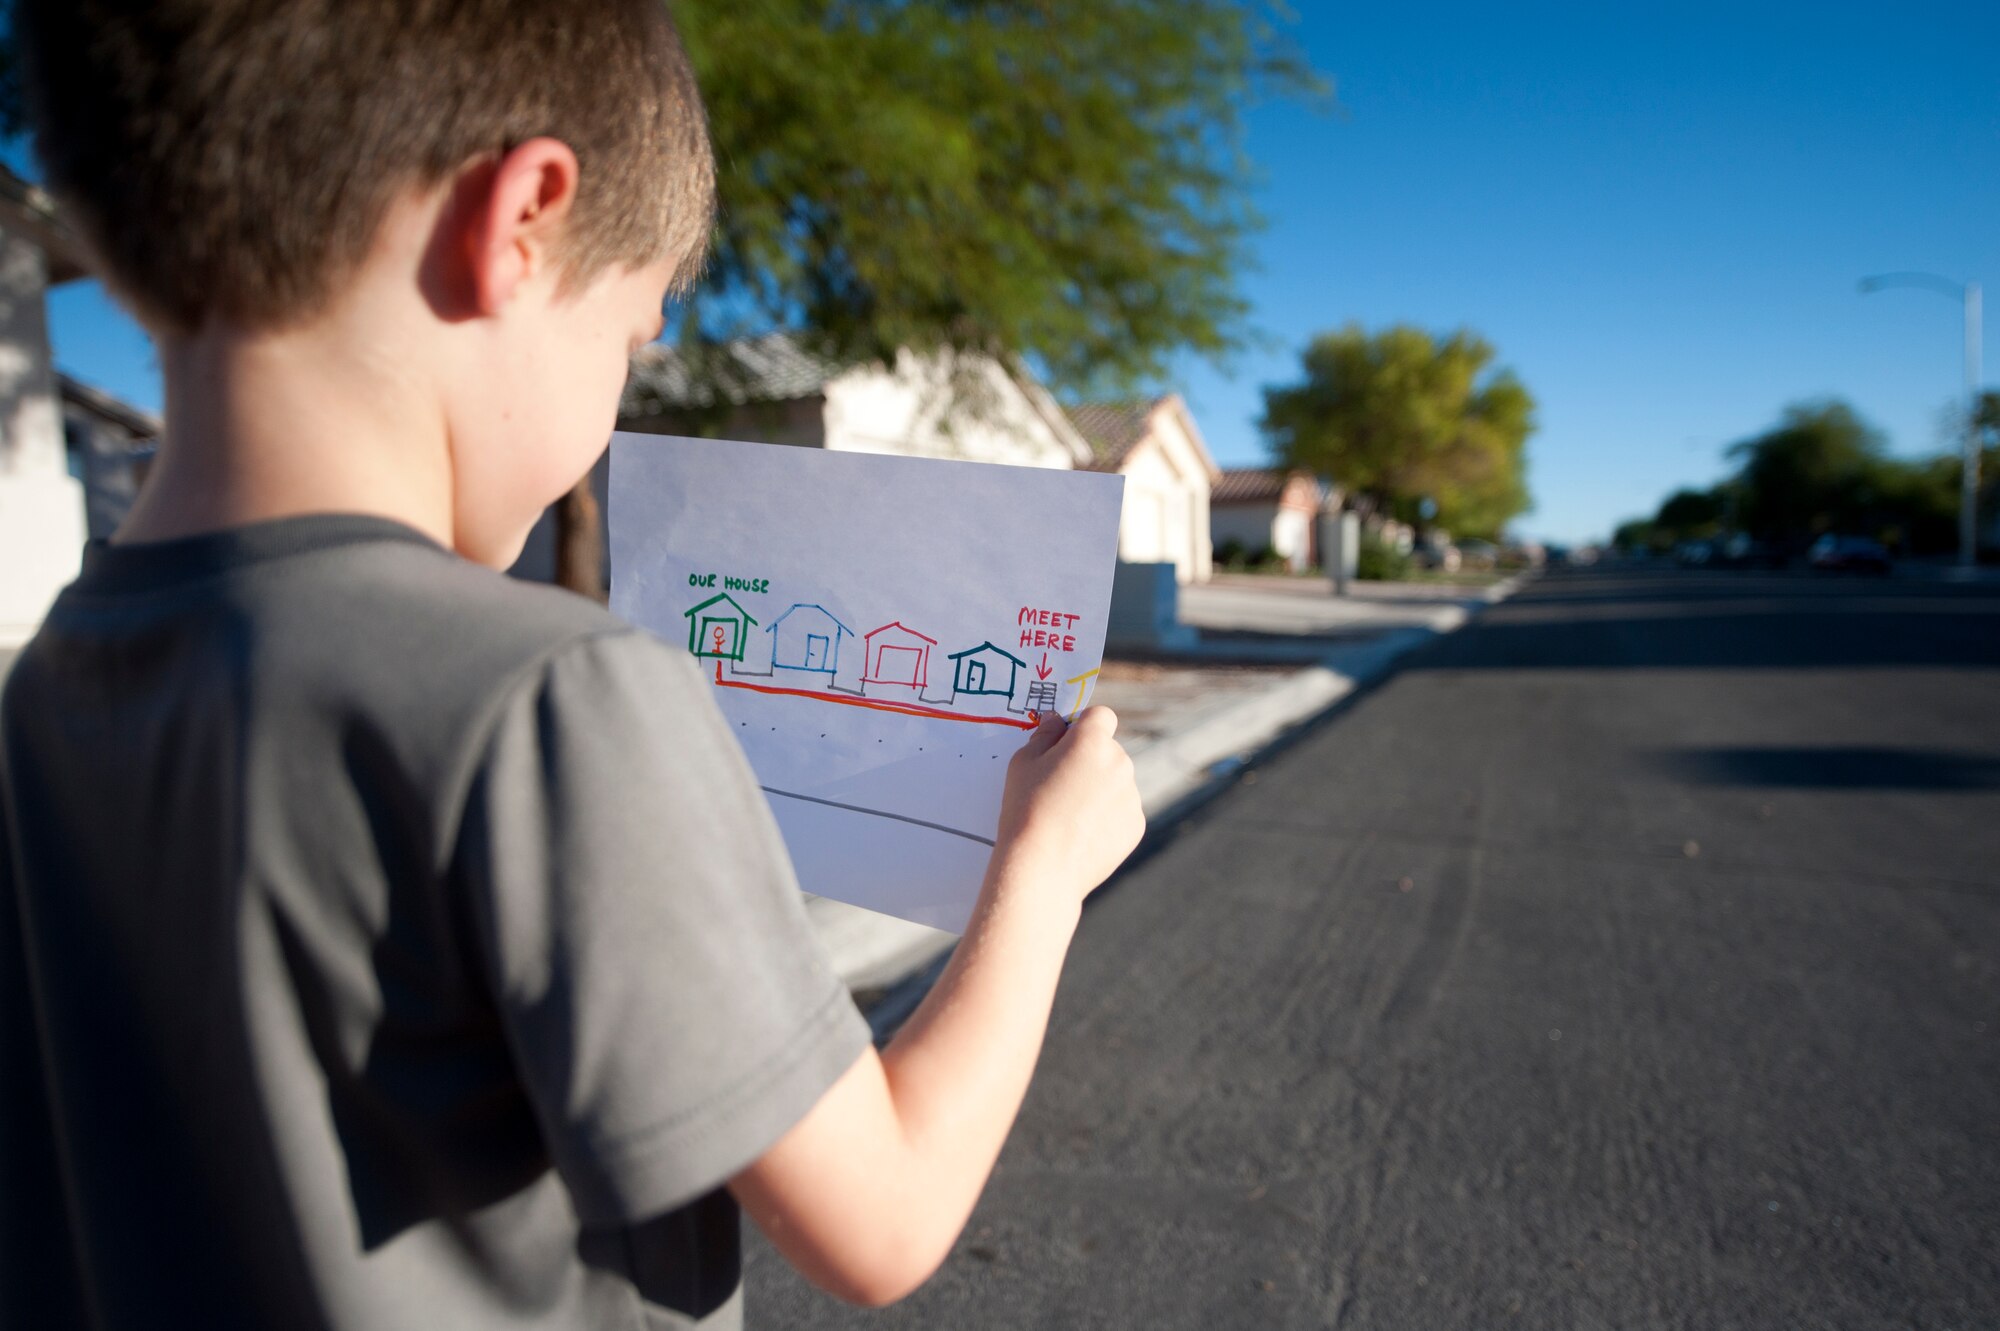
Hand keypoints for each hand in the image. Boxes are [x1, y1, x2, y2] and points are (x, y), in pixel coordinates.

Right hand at [992, 706, 1145, 906]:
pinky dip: (1107, 817)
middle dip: (1089, 760)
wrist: (1042, 867)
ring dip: (1099, 789)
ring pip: (1116, 782)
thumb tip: (1055, 721)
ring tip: (1068, 816)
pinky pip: (1122, 811)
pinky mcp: (1136, 825)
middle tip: (1059, 786)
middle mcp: (1120, 763)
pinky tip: (1081, 834)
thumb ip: (1044, 735)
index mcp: (1093, 741)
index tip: (1064, 745)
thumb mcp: (1023, 763)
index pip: (1101, 716)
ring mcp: (1132, 796)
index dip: (1082, 726)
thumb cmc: (1025, 809)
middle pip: (1109, 751)